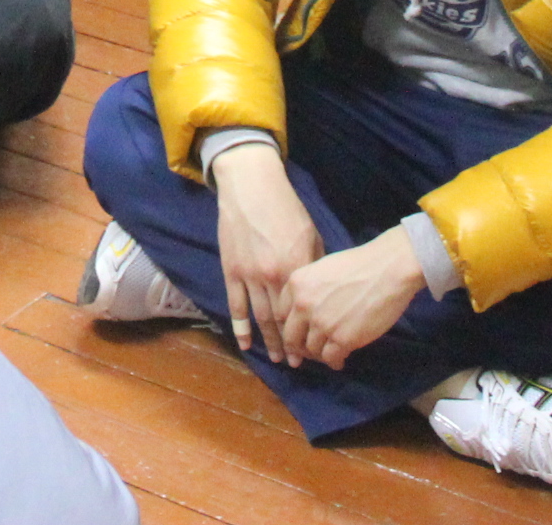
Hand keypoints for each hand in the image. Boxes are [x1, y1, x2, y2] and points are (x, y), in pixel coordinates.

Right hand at [206, 144, 325, 361]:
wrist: (251, 188)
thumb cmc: (286, 208)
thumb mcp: (310, 234)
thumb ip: (314, 264)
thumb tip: (319, 289)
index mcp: (297, 268)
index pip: (304, 310)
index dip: (309, 331)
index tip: (316, 347)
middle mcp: (274, 277)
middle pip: (283, 319)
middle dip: (291, 344)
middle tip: (297, 363)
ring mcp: (250, 275)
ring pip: (261, 317)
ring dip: (270, 341)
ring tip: (278, 359)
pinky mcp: (232, 270)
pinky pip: (236, 305)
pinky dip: (241, 327)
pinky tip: (247, 345)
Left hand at [273, 229, 428, 371]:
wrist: (387, 269)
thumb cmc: (359, 264)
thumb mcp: (322, 269)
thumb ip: (308, 289)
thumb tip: (305, 310)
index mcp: (296, 284)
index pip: (280, 315)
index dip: (288, 328)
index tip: (296, 335)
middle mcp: (303, 305)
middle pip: (291, 337)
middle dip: (298, 348)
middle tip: (306, 354)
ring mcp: (321, 324)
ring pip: (311, 350)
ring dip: (319, 355)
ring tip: (329, 355)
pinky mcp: (342, 339)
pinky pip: (330, 358)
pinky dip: (334, 361)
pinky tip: (340, 360)